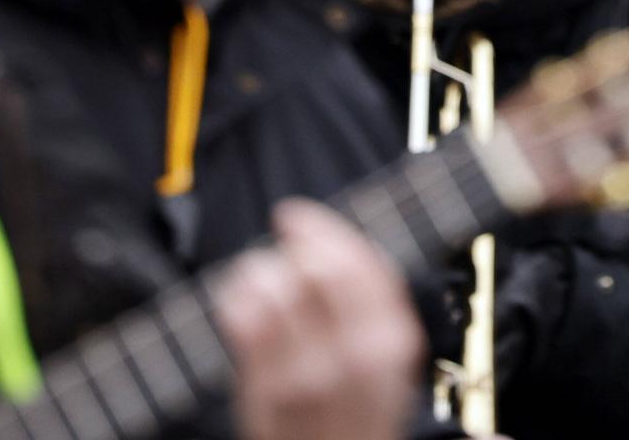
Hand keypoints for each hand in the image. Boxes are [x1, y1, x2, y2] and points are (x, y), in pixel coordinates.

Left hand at [215, 199, 420, 439]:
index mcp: (393, 339)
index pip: (360, 262)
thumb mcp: (388, 358)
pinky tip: (237, 300)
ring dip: (258, 271)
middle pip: (317, 268)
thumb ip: (373, 305)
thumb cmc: (358, 412)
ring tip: (256, 276)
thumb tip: (340, 245)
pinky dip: (235, 297)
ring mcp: (309, 373)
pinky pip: (244, 319)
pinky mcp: (268, 390)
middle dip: (291, 248)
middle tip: (279, 249)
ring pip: (276, 288)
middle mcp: (356, 354)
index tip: (296, 216)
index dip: (322, 228)